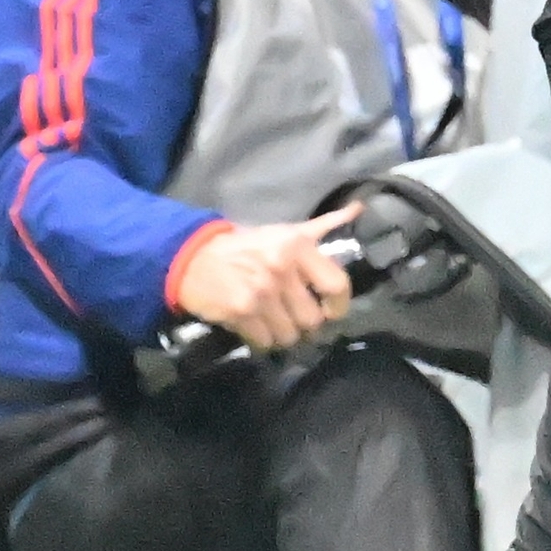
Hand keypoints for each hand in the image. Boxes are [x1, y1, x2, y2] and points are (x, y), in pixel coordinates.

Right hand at [169, 206, 358, 350]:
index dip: (339, 306)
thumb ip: (322, 226)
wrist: (192, 256)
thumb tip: (358, 208)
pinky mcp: (241, 311)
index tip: (331, 311)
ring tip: (275, 323)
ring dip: (284, 335)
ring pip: (290, 334)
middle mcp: (282, 269)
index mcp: (298, 247)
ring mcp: (262, 292)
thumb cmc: (244, 246)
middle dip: (305, 324)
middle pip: (313, 318)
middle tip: (295, 319)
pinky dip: (262, 340)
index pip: (337, 285)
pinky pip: (265, 341)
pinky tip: (256, 327)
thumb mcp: (284, 231)